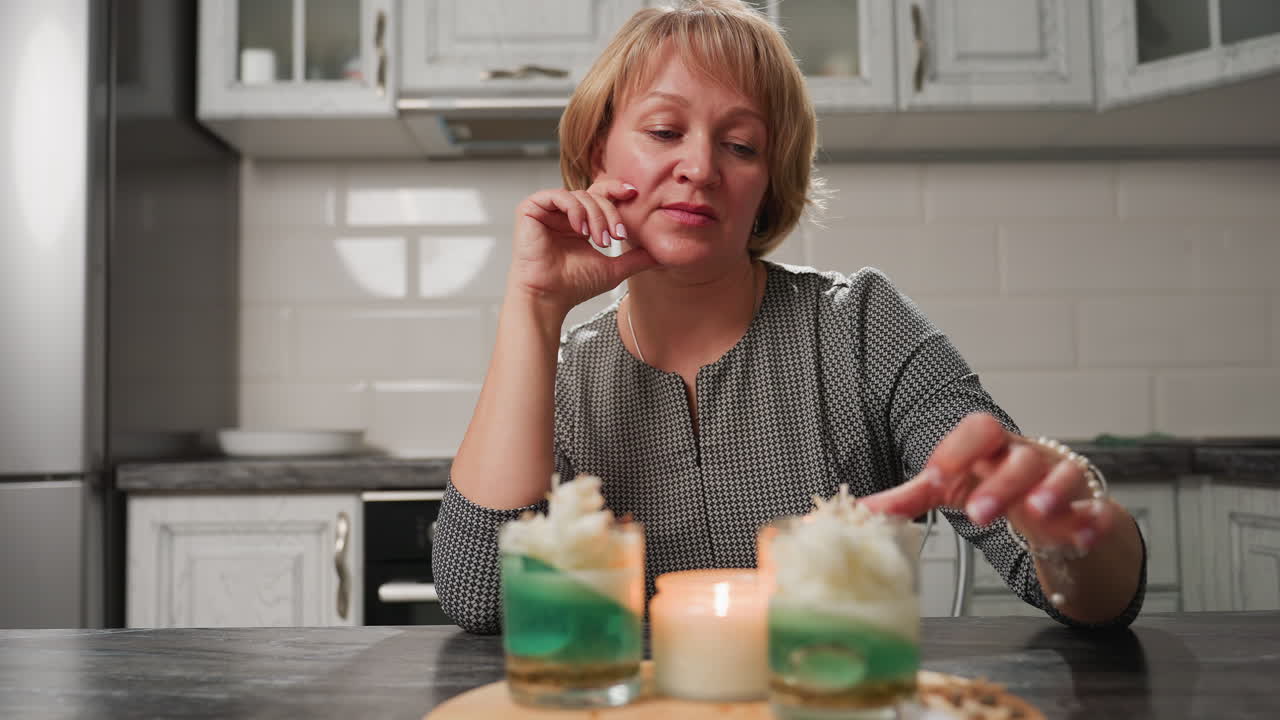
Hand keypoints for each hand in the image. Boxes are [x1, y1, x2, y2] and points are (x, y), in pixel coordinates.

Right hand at [509, 179, 656, 313]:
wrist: (549, 298)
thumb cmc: (573, 286)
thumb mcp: (613, 269)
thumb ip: (635, 258)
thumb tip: (661, 254)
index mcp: (579, 223)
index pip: (599, 196)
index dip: (616, 191)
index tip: (634, 194)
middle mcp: (562, 214)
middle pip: (593, 194)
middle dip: (610, 212)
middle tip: (616, 236)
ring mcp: (546, 211)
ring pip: (579, 195)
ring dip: (595, 216)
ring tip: (599, 240)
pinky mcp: (530, 209)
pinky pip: (558, 196)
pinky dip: (575, 210)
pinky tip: (581, 230)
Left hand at [860, 413, 1116, 552]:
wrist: (1053, 507)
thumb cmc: (993, 487)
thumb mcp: (950, 489)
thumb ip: (907, 499)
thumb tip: (857, 512)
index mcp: (991, 448)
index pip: (978, 429)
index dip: (957, 449)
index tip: (933, 476)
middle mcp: (1028, 457)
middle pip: (1019, 458)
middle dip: (1000, 484)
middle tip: (977, 515)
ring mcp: (1062, 479)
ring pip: (1063, 474)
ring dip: (1052, 492)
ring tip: (1041, 512)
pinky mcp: (1091, 505)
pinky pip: (1098, 507)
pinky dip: (1093, 520)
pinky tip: (1082, 536)